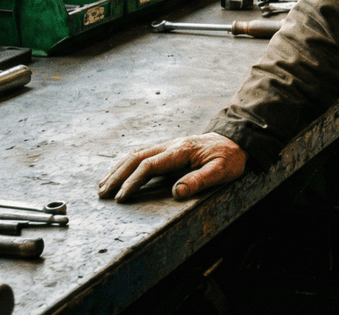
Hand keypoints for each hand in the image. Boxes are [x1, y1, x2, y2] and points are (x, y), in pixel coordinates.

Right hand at [97, 133, 247, 202]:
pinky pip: (141, 154)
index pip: (150, 165)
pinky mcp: (167, 149)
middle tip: (102, 193)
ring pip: (135, 154)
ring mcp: (168, 146)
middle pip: (136, 157)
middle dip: (117, 176)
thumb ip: (200, 180)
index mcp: (181, 151)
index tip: (121, 197)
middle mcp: (170, 145)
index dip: (133, 181)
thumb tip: (177, 192)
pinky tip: (118, 174)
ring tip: (102, 186)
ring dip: (117, 169)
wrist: (235, 140)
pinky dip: (126, 164)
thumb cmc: (229, 157)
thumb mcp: (222, 171)